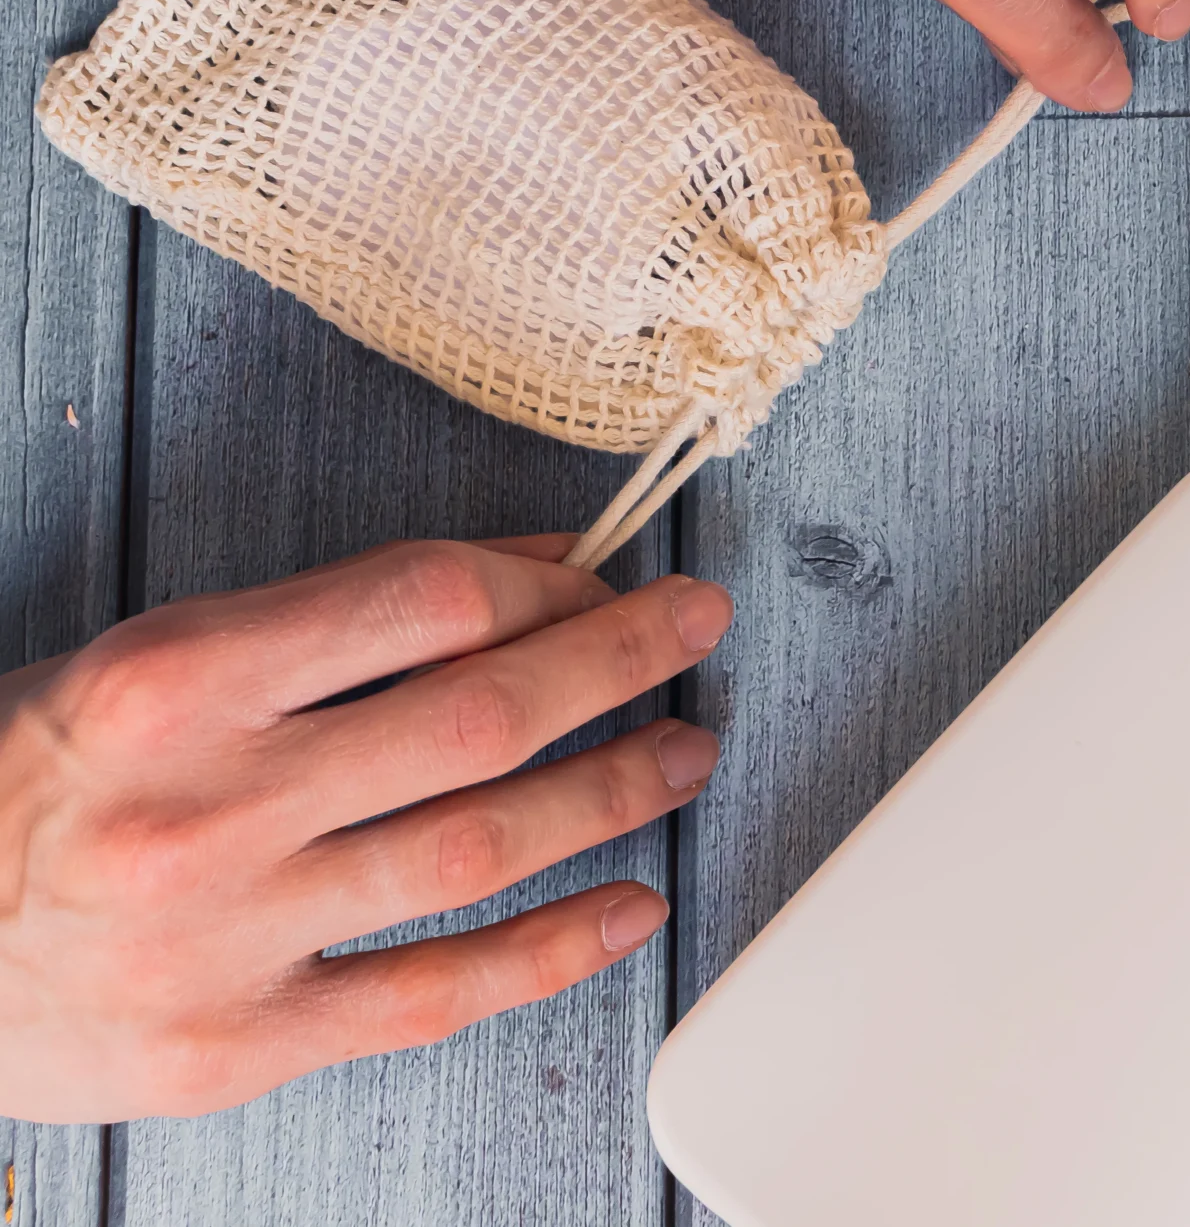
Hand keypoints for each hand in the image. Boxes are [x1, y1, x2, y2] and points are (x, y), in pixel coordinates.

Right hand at [0, 537, 729, 1122]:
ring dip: (615, 792)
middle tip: (697, 629)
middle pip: (480, 719)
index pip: (425, 604)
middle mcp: (209, 807)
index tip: (606, 581)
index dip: (545, 587)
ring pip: (482, 849)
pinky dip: (556, 948)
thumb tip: (528, 570)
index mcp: (176, 683)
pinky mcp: (238, 1045)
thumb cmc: (35, 783)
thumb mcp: (154, 657)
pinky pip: (437, 993)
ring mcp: (228, 936)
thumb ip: (338, 619)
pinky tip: (635, 904)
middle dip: (619, 662)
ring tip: (686, 754)